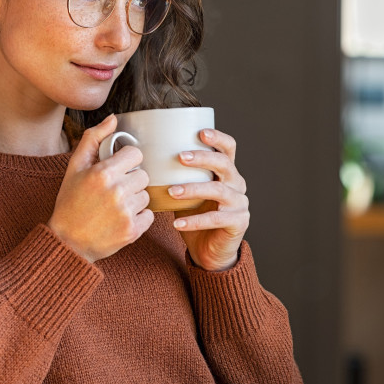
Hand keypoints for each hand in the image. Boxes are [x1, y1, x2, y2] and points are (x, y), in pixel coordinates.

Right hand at [48, 115, 153, 262]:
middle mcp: (117, 191)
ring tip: (115, 206)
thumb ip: (93, 139)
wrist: (67, 241)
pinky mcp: (132, 231)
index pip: (135, 154)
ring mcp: (126, 212)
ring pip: (146, 195)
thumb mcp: (75, 167)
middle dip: (130, 180)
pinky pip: (149, 215)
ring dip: (135, 199)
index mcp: (103, 173)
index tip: (116, 169)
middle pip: (143, 175)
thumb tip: (113, 118)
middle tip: (113, 190)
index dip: (126, 161)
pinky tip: (120, 219)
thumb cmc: (70, 202)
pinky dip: (138, 217)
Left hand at [169, 128, 249, 270]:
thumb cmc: (195, 215)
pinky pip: (216, 219)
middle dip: (202, 158)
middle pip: (225, 164)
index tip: (200, 133)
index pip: (228, 148)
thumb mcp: (185, 191)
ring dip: (193, 189)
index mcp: (226, 172)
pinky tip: (177, 223)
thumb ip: (175, 175)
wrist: (209, 250)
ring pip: (219, 191)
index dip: (218, 138)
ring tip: (172, 191)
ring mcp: (240, 203)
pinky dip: (195, 221)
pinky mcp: (238, 222)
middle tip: (180, 157)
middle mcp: (237, 184)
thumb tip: (144, 158)